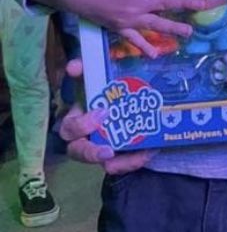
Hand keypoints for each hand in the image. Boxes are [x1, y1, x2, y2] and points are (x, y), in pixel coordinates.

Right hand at [43, 0, 215, 56]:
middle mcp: (139, 3)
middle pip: (167, 3)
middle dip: (187, 4)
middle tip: (205, 6)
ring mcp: (130, 18)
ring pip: (156, 23)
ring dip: (173, 27)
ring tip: (189, 31)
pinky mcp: (119, 28)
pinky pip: (134, 39)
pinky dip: (144, 47)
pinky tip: (155, 55)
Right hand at [58, 59, 155, 173]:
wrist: (131, 101)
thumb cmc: (108, 91)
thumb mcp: (97, 77)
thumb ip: (86, 70)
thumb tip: (74, 66)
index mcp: (78, 119)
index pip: (69, 127)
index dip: (81, 124)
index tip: (103, 112)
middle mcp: (85, 138)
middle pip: (78, 151)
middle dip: (91, 151)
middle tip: (109, 147)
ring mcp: (101, 149)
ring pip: (102, 163)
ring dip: (118, 161)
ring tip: (137, 155)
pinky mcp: (117, 157)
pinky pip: (121, 165)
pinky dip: (135, 160)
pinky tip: (151, 150)